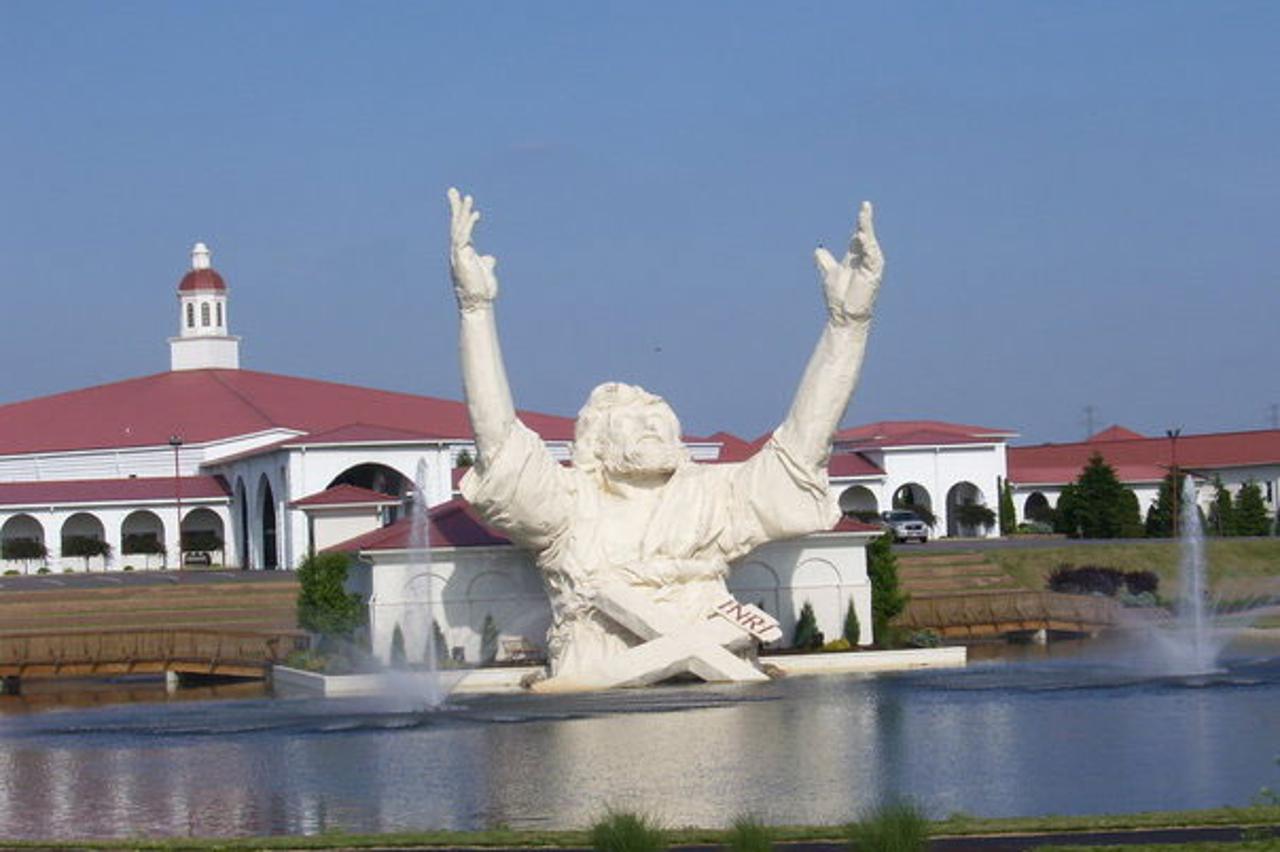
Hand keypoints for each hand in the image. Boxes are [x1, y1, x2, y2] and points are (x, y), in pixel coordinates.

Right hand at [448, 187, 498, 310]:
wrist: (478, 303)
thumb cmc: (481, 290)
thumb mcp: (486, 271)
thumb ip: (487, 262)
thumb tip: (490, 257)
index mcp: (464, 252)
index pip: (461, 229)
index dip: (462, 214)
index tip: (465, 201)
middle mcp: (458, 250)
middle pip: (456, 224)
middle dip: (455, 207)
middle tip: (452, 190)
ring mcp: (458, 254)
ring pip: (458, 228)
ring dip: (462, 212)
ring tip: (467, 197)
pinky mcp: (461, 257)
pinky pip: (463, 237)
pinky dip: (469, 224)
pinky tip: (475, 214)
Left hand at [814, 201, 883, 324]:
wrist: (844, 316)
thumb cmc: (839, 298)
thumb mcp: (830, 274)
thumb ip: (826, 262)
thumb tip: (818, 250)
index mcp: (856, 258)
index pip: (859, 236)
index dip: (860, 222)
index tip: (863, 207)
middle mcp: (866, 260)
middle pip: (866, 236)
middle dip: (865, 220)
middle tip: (865, 205)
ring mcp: (871, 266)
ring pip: (870, 243)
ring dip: (867, 229)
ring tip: (863, 215)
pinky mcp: (874, 273)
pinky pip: (872, 256)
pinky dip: (867, 245)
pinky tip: (861, 236)